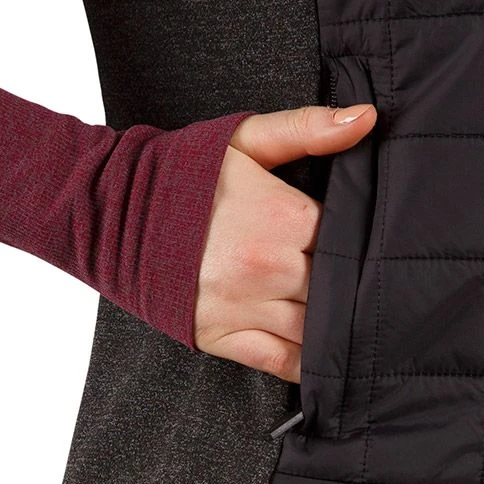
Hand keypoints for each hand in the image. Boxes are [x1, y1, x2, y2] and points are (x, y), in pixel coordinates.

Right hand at [194, 102, 376, 382]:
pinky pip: (280, 361)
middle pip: (337, 287)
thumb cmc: (182, 174)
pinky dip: (308, 366)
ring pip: (316, 329)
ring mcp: (245, 305)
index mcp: (284, 216)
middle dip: (352, 288)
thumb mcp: (245, 139)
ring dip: (338, 328)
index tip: (367, 249)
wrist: (113, 210)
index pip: (347, 240)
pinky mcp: (221, 336)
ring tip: (358, 328)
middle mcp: (269, 266)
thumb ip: (308, 128)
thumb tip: (368, 118)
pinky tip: (327, 362)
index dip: (360, 245)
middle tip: (371, 291)